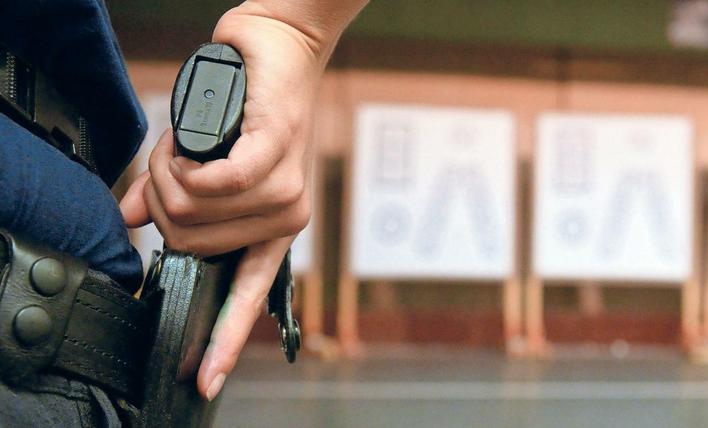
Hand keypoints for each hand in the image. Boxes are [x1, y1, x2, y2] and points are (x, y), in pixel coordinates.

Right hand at [120, 0, 363, 400]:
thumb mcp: (201, 163)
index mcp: (268, 230)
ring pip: (192, 208)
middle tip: (168, 163)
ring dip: (165, 173)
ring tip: (182, 145)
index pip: (247, 296)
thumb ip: (172, 198)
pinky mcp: (278, 155)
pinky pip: (220, 182)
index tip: (207, 380)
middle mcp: (283, 219)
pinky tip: (191, 146)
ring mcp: (285, 191)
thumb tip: (131, 220)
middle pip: (187, 240)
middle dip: (157, 200)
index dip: (225, 340)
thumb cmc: (244, 110)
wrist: (277, 51)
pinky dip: (187, 164)